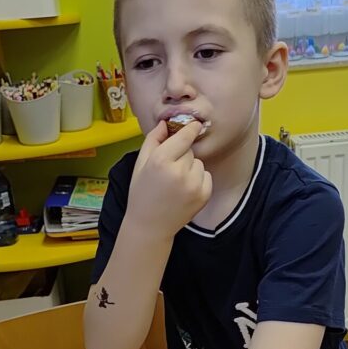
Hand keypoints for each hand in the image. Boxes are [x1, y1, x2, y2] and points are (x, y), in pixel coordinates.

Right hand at [126, 120, 212, 238]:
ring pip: (199, 163)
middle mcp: (179, 172)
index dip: (191, 128)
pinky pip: (206, 176)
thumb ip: (153, 140)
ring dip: (190, 168)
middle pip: (190, 150)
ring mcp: (193, 185)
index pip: (184, 136)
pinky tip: (184, 190)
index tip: (196, 124)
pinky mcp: (203, 195)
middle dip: (181, 155)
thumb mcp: (140, 164)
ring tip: (176, 182)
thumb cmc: (142, 193)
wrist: (150, 225)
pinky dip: (198, 180)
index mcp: (161, 161)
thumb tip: (166, 122)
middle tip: (168, 170)